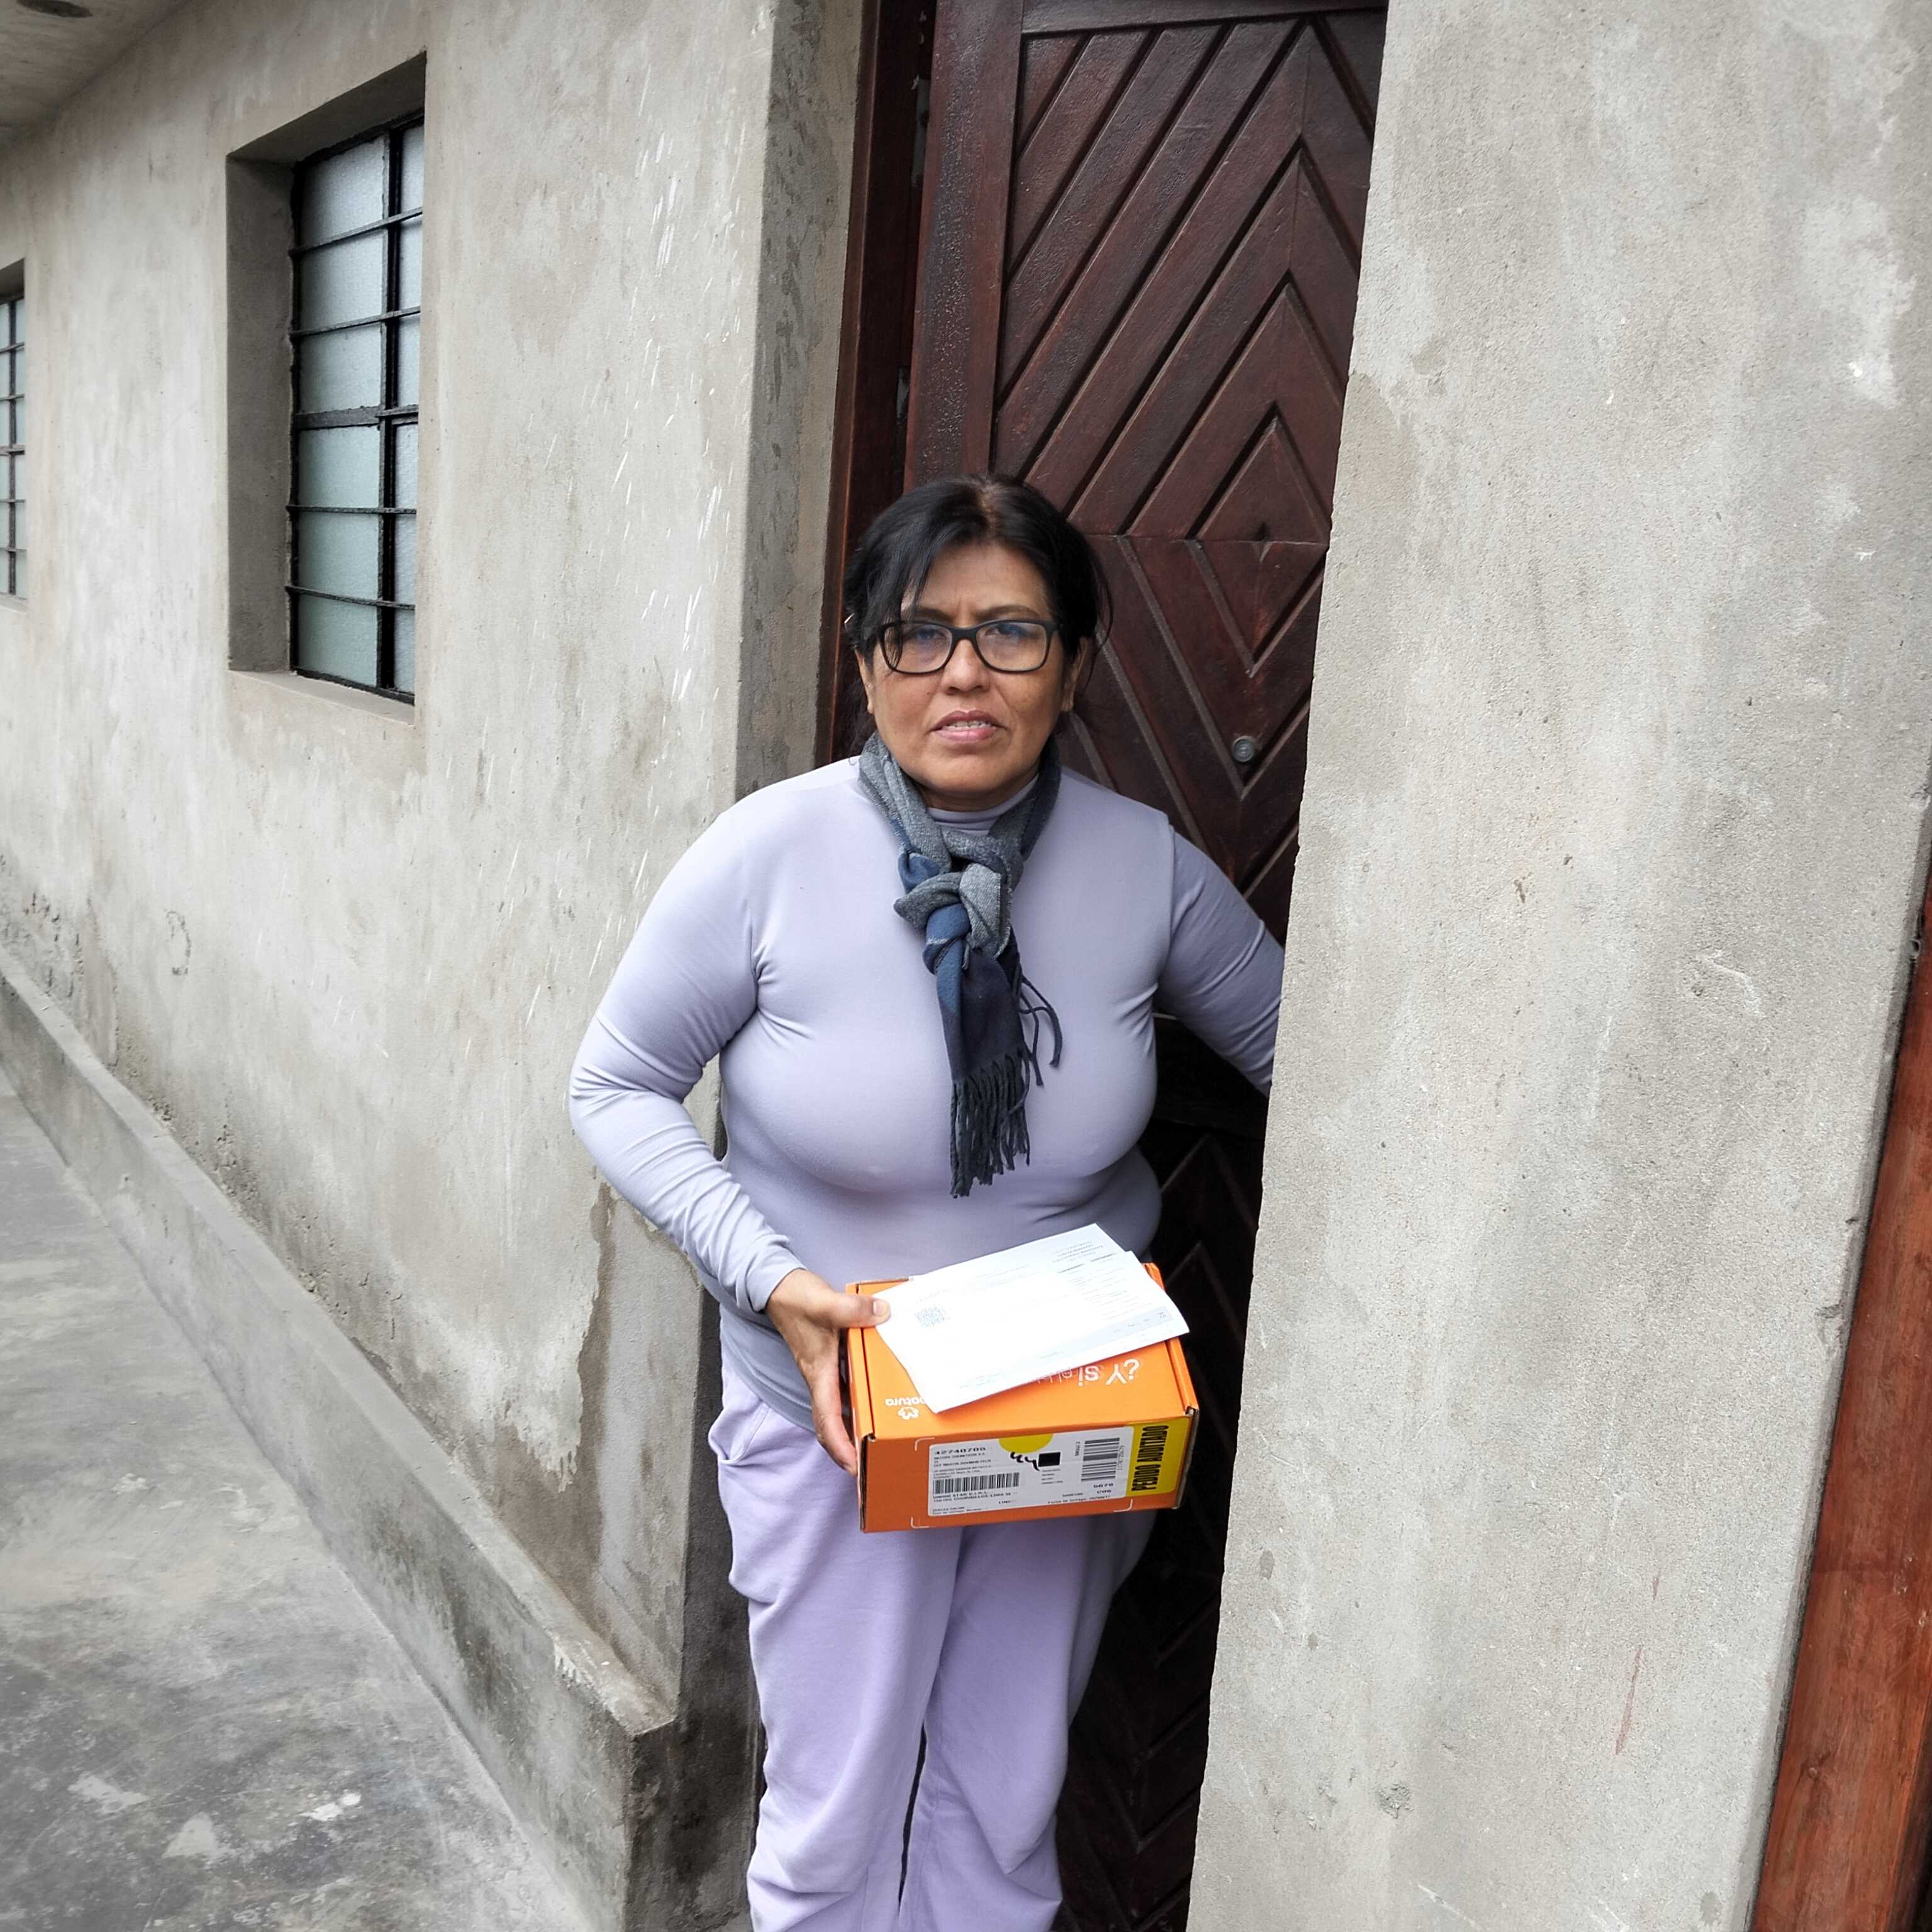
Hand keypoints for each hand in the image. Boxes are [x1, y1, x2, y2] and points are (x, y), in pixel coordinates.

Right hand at [763, 1268, 887, 1474]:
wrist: (777, 1286)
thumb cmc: (795, 1298)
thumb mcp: (825, 1302)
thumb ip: (853, 1310)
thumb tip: (883, 1315)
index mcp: (818, 1372)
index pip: (827, 1420)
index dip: (840, 1447)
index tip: (856, 1468)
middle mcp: (820, 1377)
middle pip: (832, 1424)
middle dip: (848, 1450)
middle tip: (872, 1467)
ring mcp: (824, 1370)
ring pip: (838, 1409)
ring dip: (854, 1428)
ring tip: (878, 1443)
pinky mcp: (829, 1358)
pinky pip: (846, 1387)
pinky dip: (859, 1399)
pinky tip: (878, 1395)